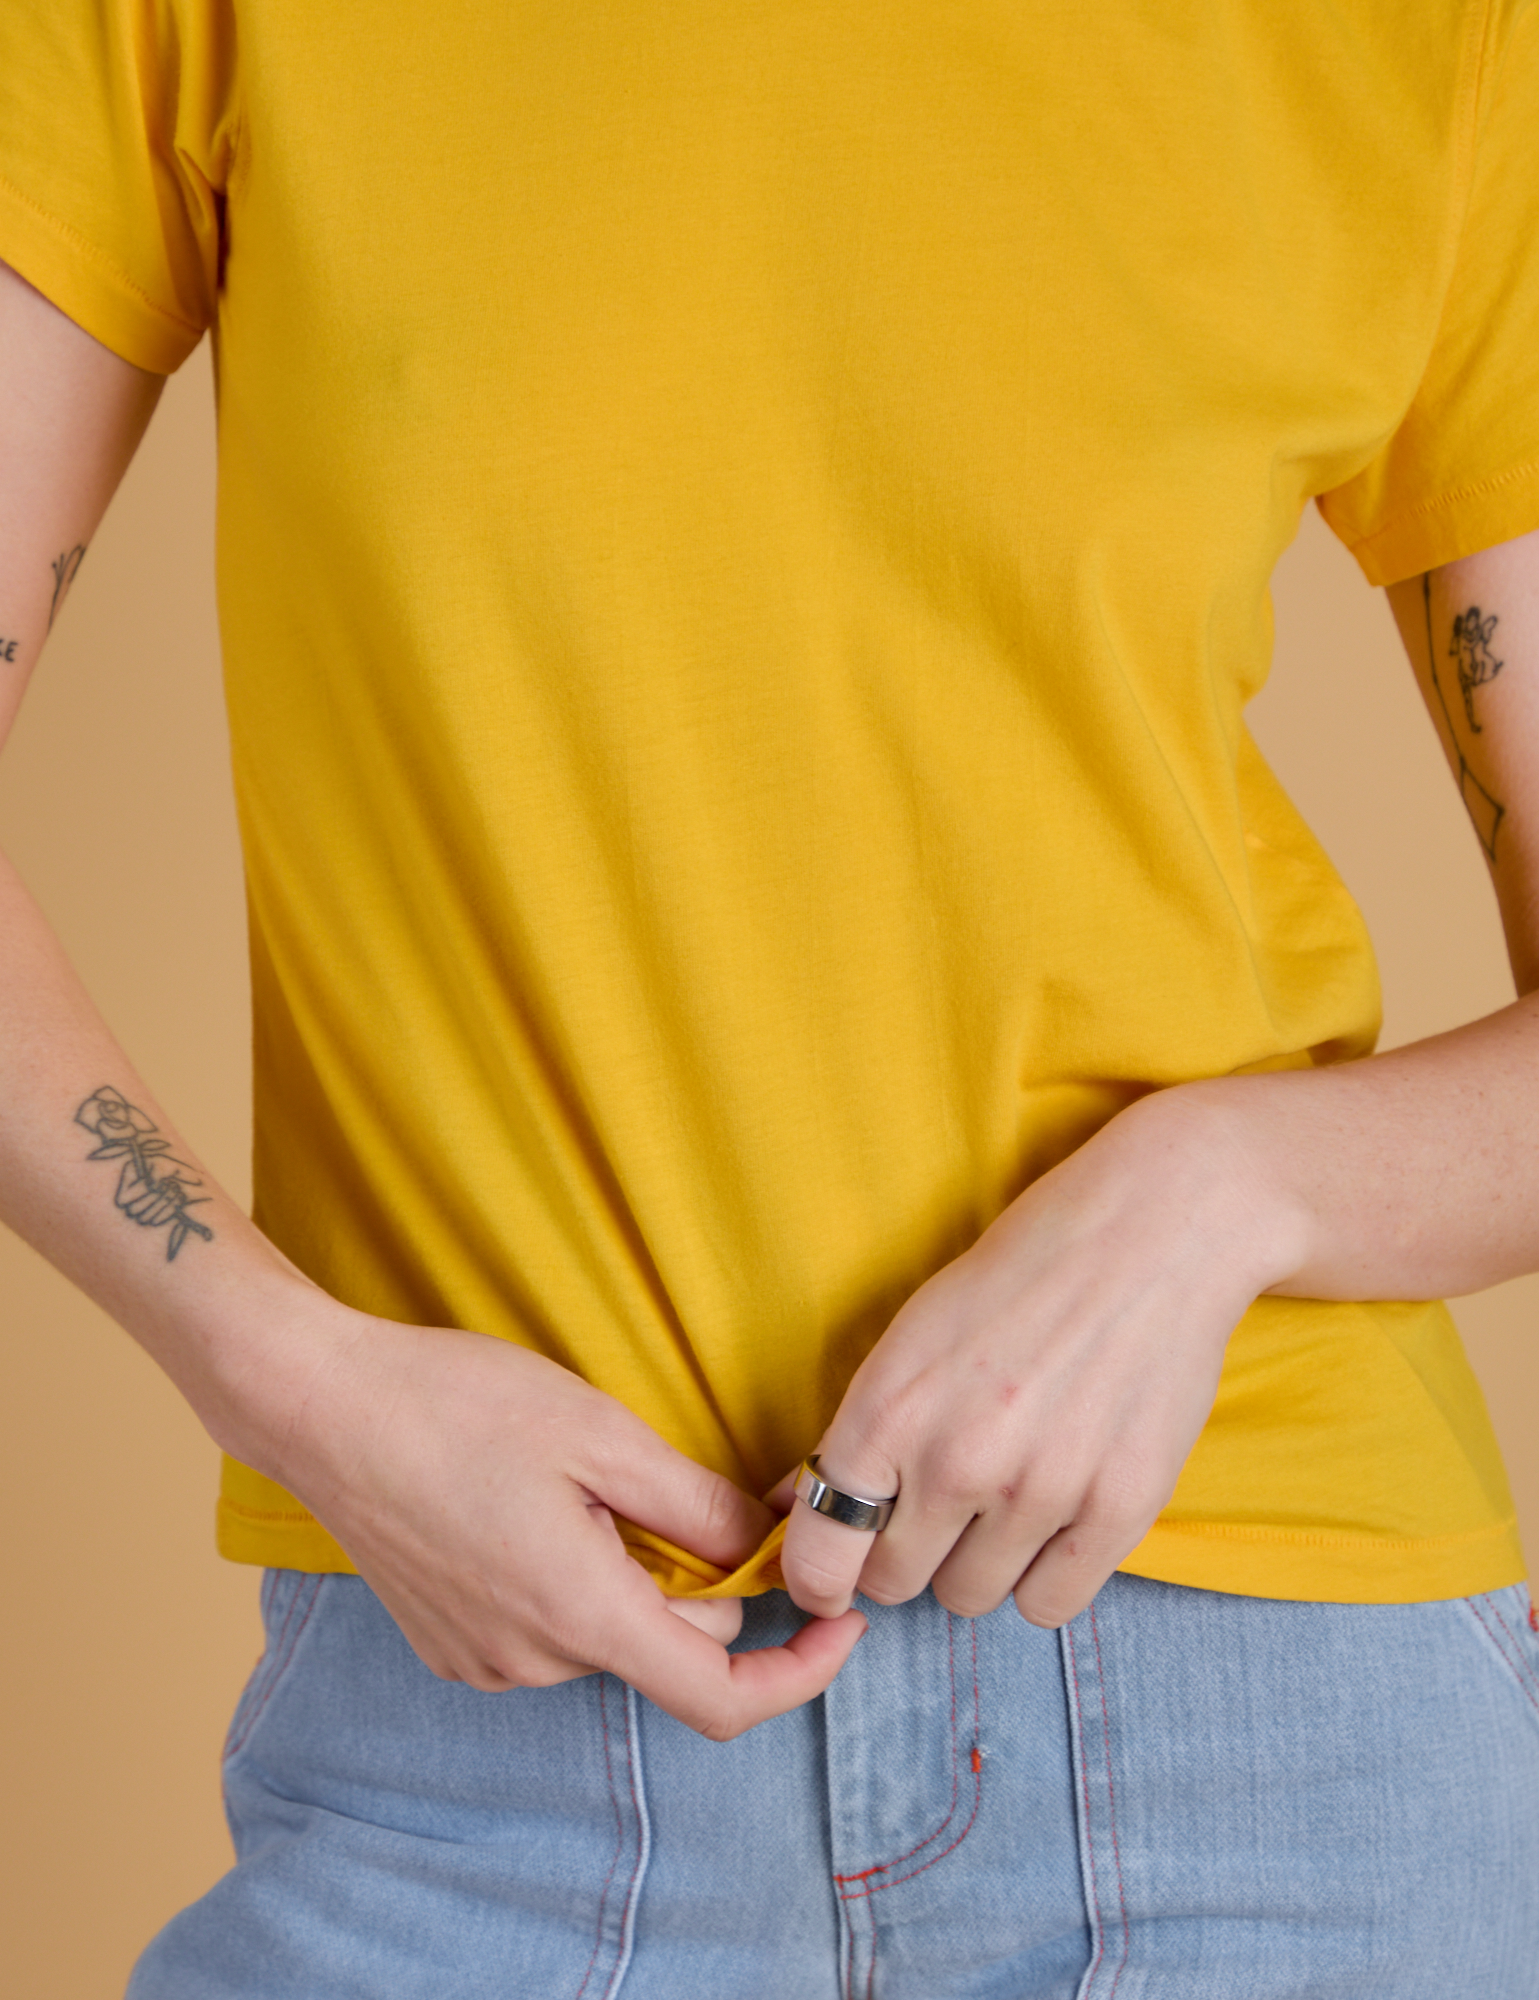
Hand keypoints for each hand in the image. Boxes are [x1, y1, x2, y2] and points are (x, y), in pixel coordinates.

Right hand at [239, 1302, 864, 1738]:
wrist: (320, 1407)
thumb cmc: (456, 1405)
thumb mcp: (601, 1434)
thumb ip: (695, 1506)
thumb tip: (764, 1550)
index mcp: (580, 1615)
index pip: (721, 1696)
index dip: (800, 1673)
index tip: (841, 1622)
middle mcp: (533, 1662)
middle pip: (669, 1649)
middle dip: (708, 1585)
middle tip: (690, 1488)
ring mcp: (485, 1661)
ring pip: (610, 1634)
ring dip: (636, 1578)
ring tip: (589, 1483)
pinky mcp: (453, 1646)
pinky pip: (553, 1631)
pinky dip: (581, 1583)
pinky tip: (541, 1507)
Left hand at [777, 1086, 1297, 1628]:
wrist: (1149, 1234)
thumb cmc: (1020, 1275)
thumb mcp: (911, 1335)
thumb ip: (856, 1433)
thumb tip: (793, 1506)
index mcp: (888, 1412)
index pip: (820, 1558)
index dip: (820, 1576)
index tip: (838, 1570)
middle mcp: (956, 1463)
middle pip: (896, 1584)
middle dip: (907, 1551)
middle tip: (939, 1501)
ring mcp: (1041, 1493)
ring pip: (971, 1599)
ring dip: (978, 1562)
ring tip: (1006, 1493)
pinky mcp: (1118, 1511)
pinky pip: (1049, 1605)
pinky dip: (1045, 1573)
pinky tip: (1055, 1513)